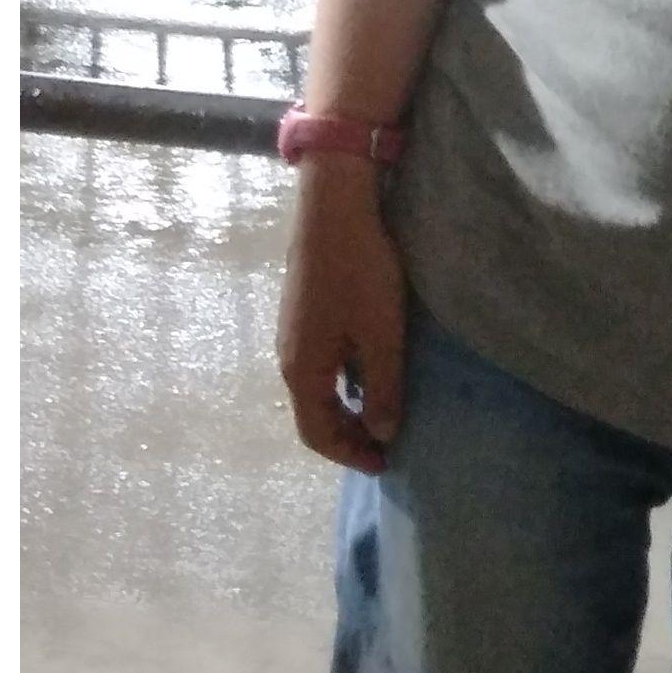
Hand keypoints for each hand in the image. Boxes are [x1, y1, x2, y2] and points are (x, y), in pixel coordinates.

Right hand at [276, 158, 409, 473]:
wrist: (332, 209)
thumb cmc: (360, 273)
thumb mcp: (381, 335)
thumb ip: (382, 388)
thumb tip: (381, 433)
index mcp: (303, 371)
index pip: (317, 434)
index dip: (350, 455)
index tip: (384, 463)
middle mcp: (287, 357)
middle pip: (311, 414)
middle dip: (346, 436)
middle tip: (385, 443)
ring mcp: (290, 334)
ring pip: (314, 389)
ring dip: (343, 408)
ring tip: (379, 411)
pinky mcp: (300, 313)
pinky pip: (316, 364)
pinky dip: (340, 382)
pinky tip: (366, 371)